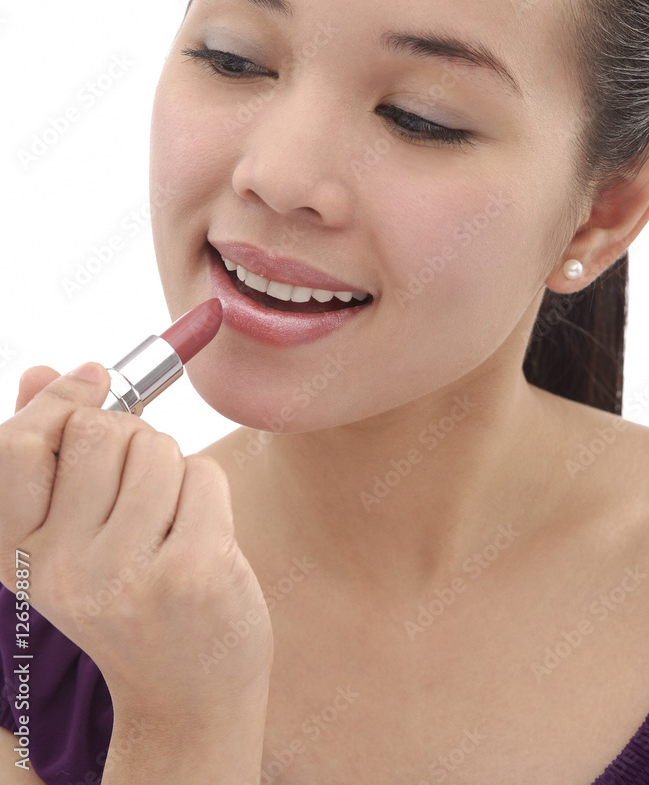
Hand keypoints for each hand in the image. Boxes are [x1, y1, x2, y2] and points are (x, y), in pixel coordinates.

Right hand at [0, 362, 273, 727]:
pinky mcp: (192, 573)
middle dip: (133, 438)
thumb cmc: (131, 600)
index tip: (93, 381)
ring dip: (175, 470)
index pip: (17, 447)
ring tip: (170, 524)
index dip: (59, 401)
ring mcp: (127, 575)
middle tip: (141, 485)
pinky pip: (206, 475)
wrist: (186, 696)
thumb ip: (54, 455)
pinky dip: (211, 493)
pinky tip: (201, 542)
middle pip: (102, 431)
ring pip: (160, 449)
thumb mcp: (74, 539)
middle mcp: (63, 568)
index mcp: (22, 555)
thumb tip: (42, 370)